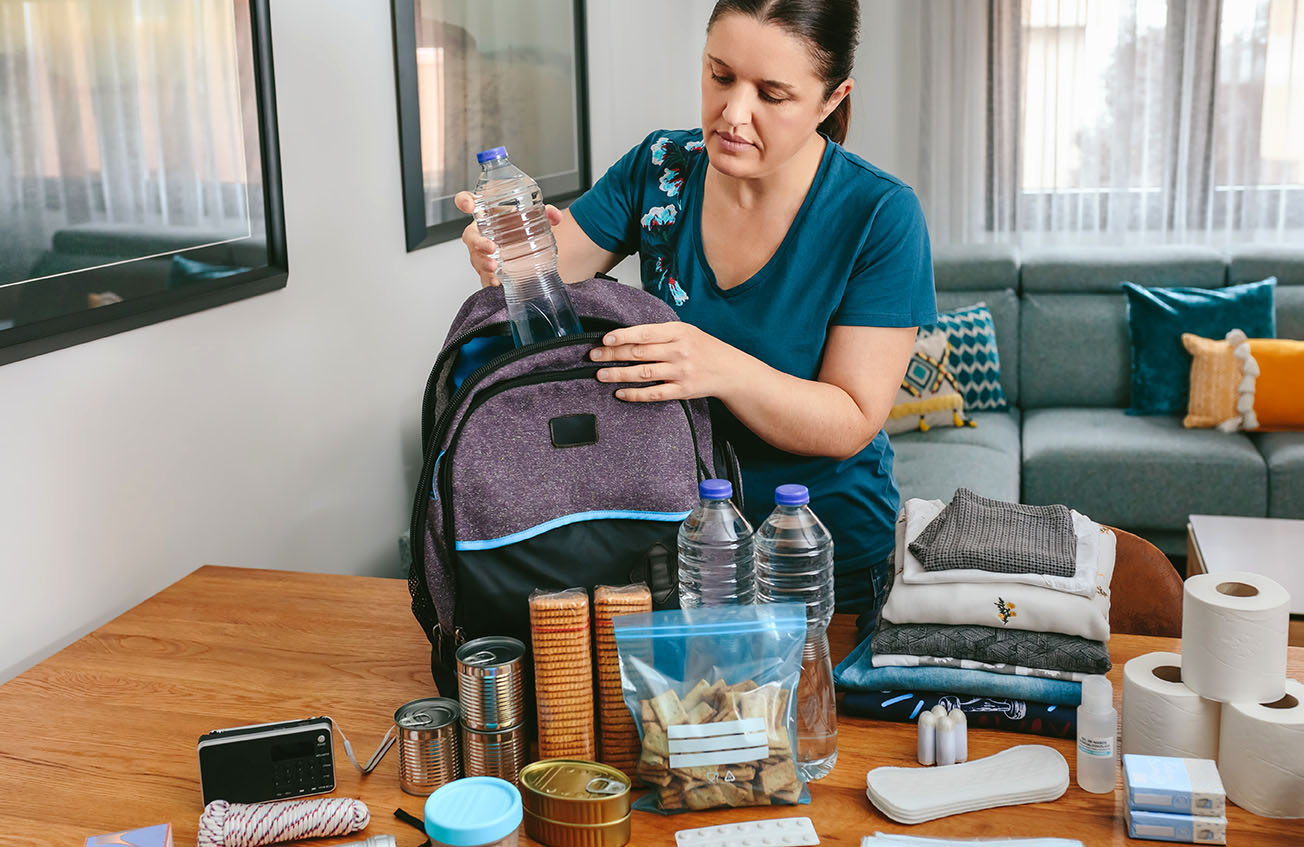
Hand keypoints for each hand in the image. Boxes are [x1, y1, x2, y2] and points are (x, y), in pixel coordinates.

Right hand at [454, 191, 561, 287]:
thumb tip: (554, 215)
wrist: (527, 251)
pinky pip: (482, 276)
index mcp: (487, 215)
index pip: (468, 202)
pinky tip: (496, 282)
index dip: (464, 201)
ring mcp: (482, 253)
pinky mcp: (487, 271)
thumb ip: (546, 214)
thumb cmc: (521, 230)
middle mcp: (481, 234)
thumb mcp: (535, 219)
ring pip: (475, 257)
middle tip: (491, 247)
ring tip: (494, 267)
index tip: (469, 205)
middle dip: (478, 242)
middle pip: (470, 236)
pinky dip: (488, 280)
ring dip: (483, 263)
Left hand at [589, 322, 741, 401]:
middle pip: (639, 353)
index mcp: (678, 332)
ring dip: (618, 375)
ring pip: (643, 373)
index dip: (622, 336)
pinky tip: (620, 393)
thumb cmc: (704, 348)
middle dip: (613, 355)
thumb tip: (626, 335)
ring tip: (600, 375)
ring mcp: (680, 372)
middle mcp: (679, 351)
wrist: (729, 370)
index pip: (644, 333)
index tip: (604, 339)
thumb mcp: (685, 331)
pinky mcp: (681, 390)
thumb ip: (660, 332)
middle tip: (593, 356)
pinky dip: (635, 394)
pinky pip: (654, 393)